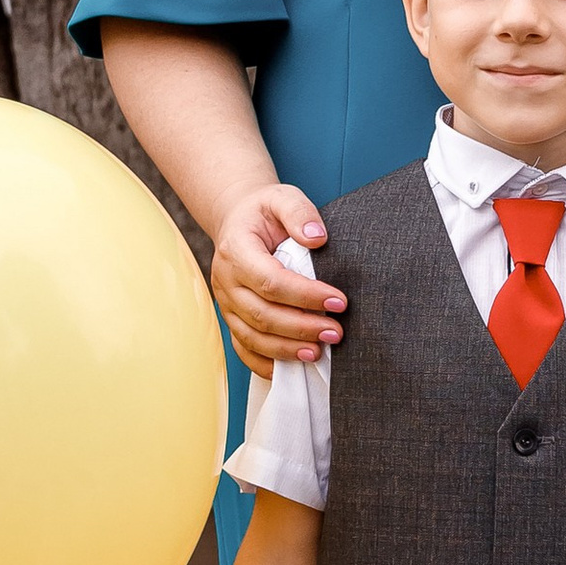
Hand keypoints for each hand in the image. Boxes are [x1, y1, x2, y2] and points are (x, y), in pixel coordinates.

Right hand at [211, 183, 345, 375]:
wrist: (238, 222)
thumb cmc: (264, 213)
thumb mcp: (281, 197)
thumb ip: (299, 211)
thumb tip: (317, 237)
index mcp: (236, 250)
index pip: (270, 280)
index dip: (305, 295)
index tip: (339, 301)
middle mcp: (226, 280)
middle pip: (262, 314)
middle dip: (301, 328)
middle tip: (336, 332)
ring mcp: (226, 304)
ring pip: (253, 337)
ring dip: (287, 349)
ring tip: (319, 353)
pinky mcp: (231, 319)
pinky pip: (244, 348)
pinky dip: (267, 363)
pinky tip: (294, 367)